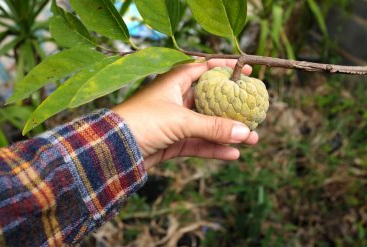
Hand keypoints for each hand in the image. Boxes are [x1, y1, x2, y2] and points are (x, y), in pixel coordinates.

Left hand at [114, 59, 258, 169]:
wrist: (113, 148)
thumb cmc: (142, 122)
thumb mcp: (181, 121)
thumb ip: (213, 127)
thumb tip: (245, 132)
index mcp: (175, 82)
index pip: (205, 69)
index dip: (226, 68)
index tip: (248, 72)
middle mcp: (176, 99)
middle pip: (210, 100)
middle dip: (232, 107)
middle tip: (254, 111)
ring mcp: (175, 122)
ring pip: (207, 125)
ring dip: (228, 132)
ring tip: (252, 139)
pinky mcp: (173, 142)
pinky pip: (198, 143)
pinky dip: (214, 148)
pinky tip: (232, 154)